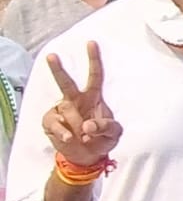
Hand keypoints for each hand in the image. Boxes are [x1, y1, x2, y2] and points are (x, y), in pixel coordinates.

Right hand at [42, 42, 121, 166]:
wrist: (86, 157)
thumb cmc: (103, 140)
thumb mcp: (114, 134)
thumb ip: (106, 127)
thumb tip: (88, 125)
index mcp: (94, 98)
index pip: (95, 75)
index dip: (94, 60)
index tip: (92, 43)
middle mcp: (76, 100)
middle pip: (67, 83)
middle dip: (58, 69)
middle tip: (52, 56)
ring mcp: (62, 111)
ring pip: (64, 108)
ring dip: (76, 123)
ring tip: (83, 136)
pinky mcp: (50, 123)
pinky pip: (55, 124)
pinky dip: (63, 133)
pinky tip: (69, 138)